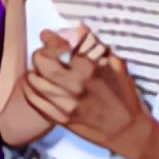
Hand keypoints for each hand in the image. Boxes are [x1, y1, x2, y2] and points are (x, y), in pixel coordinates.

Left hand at [12, 20, 145, 151]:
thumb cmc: (125, 96)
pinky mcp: (62, 119)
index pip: (59, 48)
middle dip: (40, 55)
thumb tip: (82, 28)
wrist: (127, 130)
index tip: (47, 36)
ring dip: (34, 73)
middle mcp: (75, 86)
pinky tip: (34, 87)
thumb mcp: (117, 66)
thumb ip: (99, 46)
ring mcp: (67, 104)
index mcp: (89, 70)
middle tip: (42, 54)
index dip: (49, 39)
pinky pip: (37, 102)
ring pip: (36, 82)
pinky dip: (31, 91)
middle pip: (42, 63)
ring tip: (38, 71)